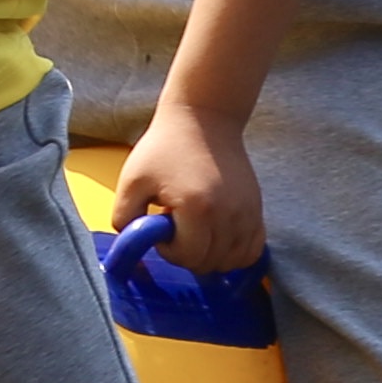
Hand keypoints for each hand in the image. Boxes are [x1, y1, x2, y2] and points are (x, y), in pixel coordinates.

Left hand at [110, 99, 266, 277]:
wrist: (204, 118)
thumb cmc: (165, 147)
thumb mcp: (132, 179)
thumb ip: (124, 218)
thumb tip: (131, 245)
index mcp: (197, 208)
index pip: (189, 257)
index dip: (170, 250)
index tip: (163, 226)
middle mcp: (228, 214)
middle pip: (210, 263)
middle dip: (188, 254)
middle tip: (177, 226)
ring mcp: (247, 211)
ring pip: (233, 261)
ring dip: (211, 255)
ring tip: (197, 229)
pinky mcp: (257, 207)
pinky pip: (253, 249)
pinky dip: (235, 252)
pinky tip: (218, 235)